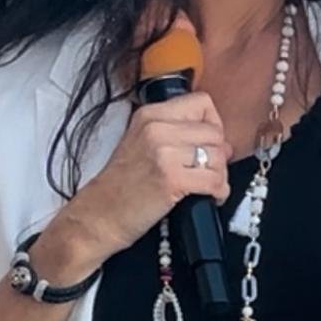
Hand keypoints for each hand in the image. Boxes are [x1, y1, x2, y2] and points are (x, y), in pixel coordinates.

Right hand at [37, 91, 230, 278]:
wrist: (97, 216)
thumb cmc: (119, 186)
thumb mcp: (142, 144)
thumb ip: (178, 135)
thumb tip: (223, 143)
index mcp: (150, 115)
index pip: (202, 103)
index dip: (213, 124)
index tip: (207, 143)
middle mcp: (156, 128)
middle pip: (214, 132)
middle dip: (219, 155)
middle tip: (209, 171)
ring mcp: (164, 153)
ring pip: (218, 155)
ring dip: (219, 175)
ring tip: (208, 186)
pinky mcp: (172, 180)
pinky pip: (215, 180)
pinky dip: (219, 192)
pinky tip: (210, 197)